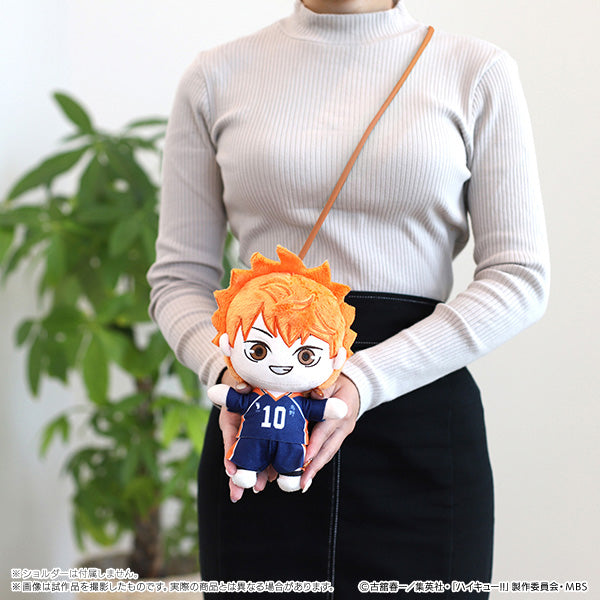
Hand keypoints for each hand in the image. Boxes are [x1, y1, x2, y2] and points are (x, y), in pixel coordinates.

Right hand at [218, 369, 276, 501]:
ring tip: (258, 488)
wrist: (251, 389)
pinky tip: (269, 479)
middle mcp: (240, 434)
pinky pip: (265, 456)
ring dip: (253, 476)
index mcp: (232, 422)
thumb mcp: (240, 386)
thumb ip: (242, 387)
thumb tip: (242, 387)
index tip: (231, 471)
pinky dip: (266, 468)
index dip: (230, 457)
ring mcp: (251, 439)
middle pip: (238, 458)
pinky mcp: (264, 441)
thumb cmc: (245, 389)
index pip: (230, 440)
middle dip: (240, 477)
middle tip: (242, 492)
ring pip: (251, 461)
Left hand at [301, 373, 359, 492]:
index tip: (303, 459)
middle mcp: (344, 426)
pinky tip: (307, 471)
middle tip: (302, 482)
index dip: (314, 446)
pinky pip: (329, 450)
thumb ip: (323, 389)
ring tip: (303, 483)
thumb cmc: (340, 382)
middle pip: (328, 449)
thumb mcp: (332, 380)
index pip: (324, 431)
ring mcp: (343, 433)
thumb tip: (316, 395)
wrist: (357, 386)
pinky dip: (318, 461)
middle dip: (314, 467)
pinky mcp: (340, 436)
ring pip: (329, 453)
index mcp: (341, 411)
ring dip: (316, 468)